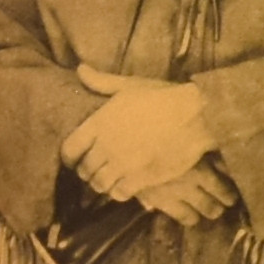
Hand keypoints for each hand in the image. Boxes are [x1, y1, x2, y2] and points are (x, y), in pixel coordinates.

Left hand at [64, 66, 221, 206]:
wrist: (194, 116)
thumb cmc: (163, 98)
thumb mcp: (130, 85)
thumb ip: (102, 82)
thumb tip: (80, 70)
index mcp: (99, 123)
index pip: (69, 149)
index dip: (69, 158)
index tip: (75, 160)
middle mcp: (106, 146)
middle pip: (84, 170)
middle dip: (87, 171)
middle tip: (96, 169)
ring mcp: (122, 164)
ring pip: (99, 184)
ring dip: (102, 184)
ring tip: (109, 179)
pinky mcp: (140, 178)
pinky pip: (118, 193)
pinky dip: (118, 192)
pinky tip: (124, 186)